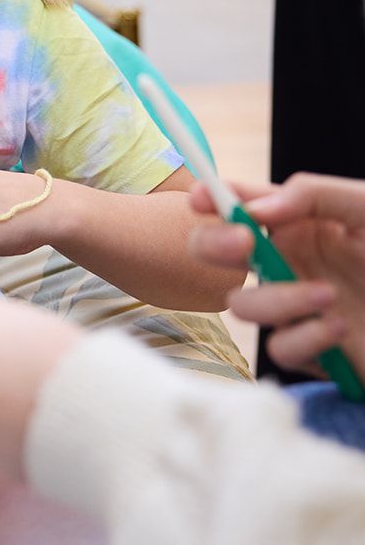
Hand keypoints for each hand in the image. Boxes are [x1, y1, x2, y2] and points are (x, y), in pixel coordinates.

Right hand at [189, 175, 364, 374]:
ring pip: (242, 304)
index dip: (212, 198)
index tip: (204, 198)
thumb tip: (256, 211)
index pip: (240, 204)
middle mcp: (289, 262)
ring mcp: (296, 306)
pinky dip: (306, 336)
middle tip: (244, 244)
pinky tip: (340, 326)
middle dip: (213, 245)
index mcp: (298, 223)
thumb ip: (314, 195)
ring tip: (328, 295)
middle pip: (215, 252)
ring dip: (277, 299)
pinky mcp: (313, 349)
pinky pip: (281, 346)